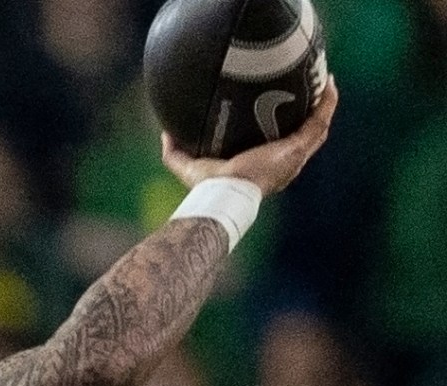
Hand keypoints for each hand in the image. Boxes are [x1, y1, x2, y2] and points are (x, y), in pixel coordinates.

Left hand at [163, 76, 336, 195]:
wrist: (227, 193)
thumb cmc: (211, 187)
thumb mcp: (190, 167)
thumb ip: (176, 152)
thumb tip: (166, 133)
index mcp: (265, 166)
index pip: (280, 144)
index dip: (286, 128)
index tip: (283, 109)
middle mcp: (284, 161)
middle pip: (304, 133)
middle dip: (309, 113)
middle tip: (309, 90)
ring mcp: (295, 155)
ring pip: (317, 126)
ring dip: (323, 104)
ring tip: (324, 82)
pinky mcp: (298, 148)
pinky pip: (320, 121)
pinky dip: (327, 102)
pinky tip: (328, 82)